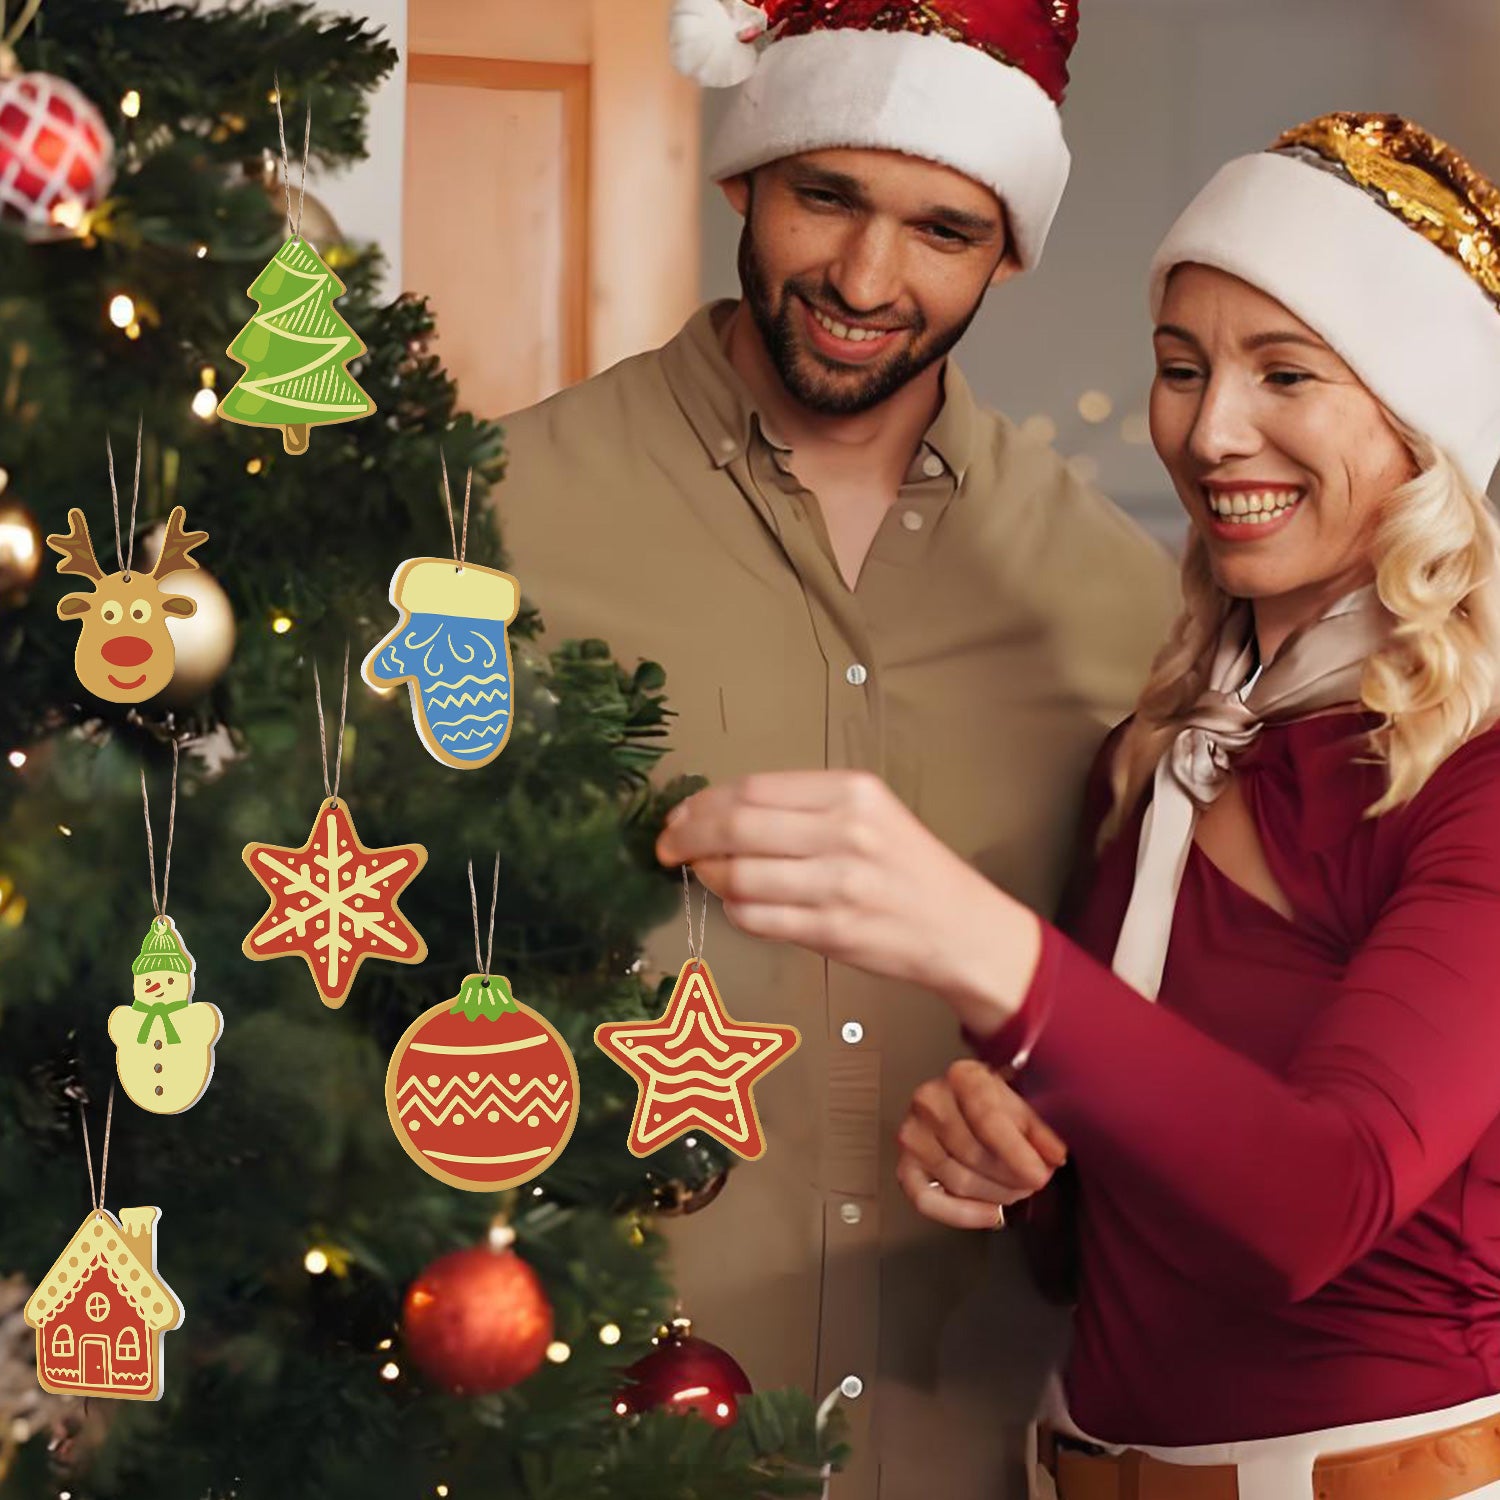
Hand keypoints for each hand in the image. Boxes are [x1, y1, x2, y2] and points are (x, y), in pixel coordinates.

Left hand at [656, 771, 1039, 1028]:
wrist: (962, 928)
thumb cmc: (910, 869)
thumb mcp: (870, 814)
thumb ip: (804, 808)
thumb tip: (720, 811)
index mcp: (852, 792)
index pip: (753, 788)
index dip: (703, 803)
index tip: (680, 815)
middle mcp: (845, 833)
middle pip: (737, 826)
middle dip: (687, 836)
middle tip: (667, 846)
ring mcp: (839, 885)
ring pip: (739, 876)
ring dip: (708, 877)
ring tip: (704, 875)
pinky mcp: (832, 932)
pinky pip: (756, 918)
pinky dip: (734, 910)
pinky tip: (736, 903)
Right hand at [896, 1060, 1067, 1229]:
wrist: (966, 1103)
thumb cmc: (996, 1103)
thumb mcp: (1024, 1104)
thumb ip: (1041, 1129)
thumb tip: (1054, 1155)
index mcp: (962, 1076)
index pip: (987, 1119)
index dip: (1016, 1153)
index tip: (1039, 1174)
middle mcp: (929, 1101)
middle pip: (973, 1155)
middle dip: (1011, 1177)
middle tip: (1033, 1182)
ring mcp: (913, 1134)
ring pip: (958, 1181)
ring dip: (996, 1196)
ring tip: (1016, 1190)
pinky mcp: (905, 1165)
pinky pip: (928, 1201)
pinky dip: (963, 1215)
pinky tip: (991, 1214)